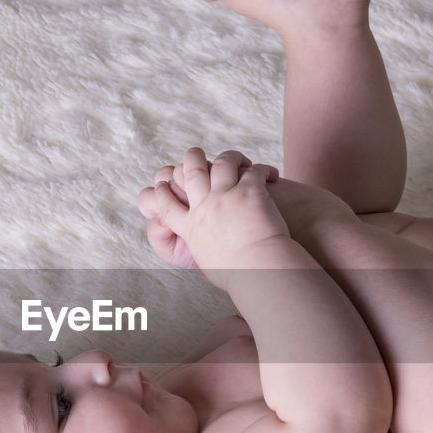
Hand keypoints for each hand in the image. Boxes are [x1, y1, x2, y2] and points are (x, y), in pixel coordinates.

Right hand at [138, 148, 286, 285]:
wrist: (259, 272)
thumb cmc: (238, 276)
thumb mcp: (208, 265)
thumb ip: (202, 250)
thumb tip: (204, 251)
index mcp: (191, 228)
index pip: (166, 203)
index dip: (161, 191)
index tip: (161, 185)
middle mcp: (205, 208)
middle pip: (190, 172)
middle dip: (191, 159)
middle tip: (195, 155)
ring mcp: (226, 197)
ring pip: (221, 162)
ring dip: (229, 156)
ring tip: (237, 159)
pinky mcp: (250, 191)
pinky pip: (254, 170)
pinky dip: (263, 169)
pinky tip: (271, 175)